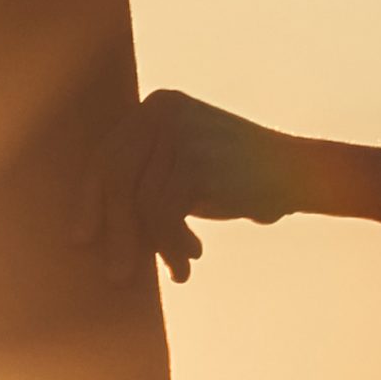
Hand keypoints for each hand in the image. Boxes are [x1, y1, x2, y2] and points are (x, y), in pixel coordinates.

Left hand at [86, 88, 303, 281]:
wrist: (300, 173)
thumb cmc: (237, 178)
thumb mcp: (184, 167)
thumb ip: (144, 179)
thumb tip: (92, 226)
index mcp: (156, 106)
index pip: (108, 155)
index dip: (90, 200)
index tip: (80, 237)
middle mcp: (164, 111)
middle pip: (116, 178)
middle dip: (116, 231)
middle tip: (117, 274)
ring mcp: (180, 133)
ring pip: (140, 203)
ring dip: (154, 245)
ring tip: (176, 267)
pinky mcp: (195, 161)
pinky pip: (162, 215)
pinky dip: (171, 244)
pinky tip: (188, 261)